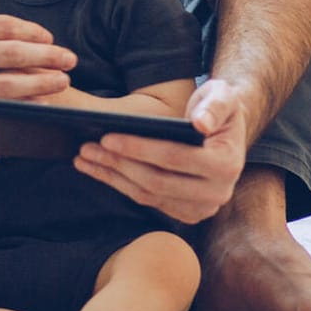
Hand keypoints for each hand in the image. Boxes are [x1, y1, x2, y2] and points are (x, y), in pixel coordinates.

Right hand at [0, 0, 74, 136]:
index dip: (32, 34)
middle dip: (46, 58)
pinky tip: (27, 110)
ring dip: (38, 86)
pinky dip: (9, 112)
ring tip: (58, 84)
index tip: (49, 40)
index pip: (1, 27)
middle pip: (10, 56)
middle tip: (69, 61)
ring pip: (3, 86)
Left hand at [72, 78, 248, 222]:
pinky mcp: (185, 213)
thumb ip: (215, 106)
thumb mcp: (223, 96)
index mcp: (226, 165)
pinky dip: (119, 185)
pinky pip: (147, 201)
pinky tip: (97, 169)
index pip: (174, 158)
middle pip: (157, 181)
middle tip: (86, 147)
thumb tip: (201, 123)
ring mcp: (201, 208)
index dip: (139, 149)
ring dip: (112, 177)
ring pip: (148, 195)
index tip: (107, 137)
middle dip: (118, 164)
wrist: (226, 130)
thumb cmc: (220, 108)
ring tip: (84, 157)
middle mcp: (217, 193)